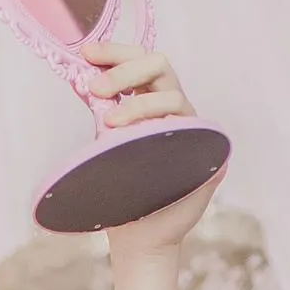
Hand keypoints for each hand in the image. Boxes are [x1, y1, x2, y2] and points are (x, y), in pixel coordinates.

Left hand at [80, 43, 221, 253]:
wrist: (137, 237)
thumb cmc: (122, 189)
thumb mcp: (106, 142)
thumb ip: (102, 110)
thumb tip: (79, 76)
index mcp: (154, 102)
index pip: (142, 62)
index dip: (117, 52)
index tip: (87, 53)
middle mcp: (176, 111)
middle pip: (161, 66)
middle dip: (125, 71)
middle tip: (96, 88)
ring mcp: (195, 132)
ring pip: (174, 97)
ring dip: (138, 104)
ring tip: (108, 123)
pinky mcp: (210, 159)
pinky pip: (194, 133)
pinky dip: (165, 130)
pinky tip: (145, 141)